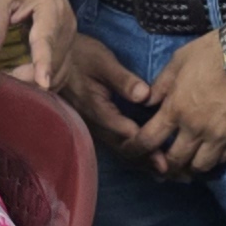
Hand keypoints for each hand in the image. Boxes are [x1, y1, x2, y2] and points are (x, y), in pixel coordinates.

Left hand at [0, 0, 75, 87]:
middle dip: (30, 78)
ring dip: (39, 81)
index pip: (46, 42)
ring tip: (13, 82)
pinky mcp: (67, 38)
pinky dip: (47, 76)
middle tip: (2, 83)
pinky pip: (62, 65)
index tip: (42, 83)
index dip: (42, 65)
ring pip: (60, 69)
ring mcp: (70, 33)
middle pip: (54, 63)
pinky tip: (27, 80)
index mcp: (50, 10)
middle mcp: (67, 25)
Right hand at [55, 34, 161, 161]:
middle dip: (145, 159)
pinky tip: (145, 159)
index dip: (146, 143)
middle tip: (169, 170)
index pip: (124, 132)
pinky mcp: (94, 125)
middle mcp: (93, 123)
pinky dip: (131, 153)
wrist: (55, 57)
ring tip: (162, 170)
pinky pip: (114, 144)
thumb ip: (123, 79)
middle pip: (122, 147)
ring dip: (139, 161)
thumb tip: (145, 96)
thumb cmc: (81, 55)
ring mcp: (92, 126)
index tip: (165, 153)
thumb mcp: (102, 60)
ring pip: (118, 150)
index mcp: (96, 108)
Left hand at [136, 33, 225, 181]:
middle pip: (174, 162)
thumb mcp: (179, 61)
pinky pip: (222, 160)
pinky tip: (209, 156)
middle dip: (163, 169)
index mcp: (176, 109)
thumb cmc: (213, 52)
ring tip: (186, 166)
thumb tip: (146, 102)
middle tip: (160, 169)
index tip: (130, 152)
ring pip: (200, 167)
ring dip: (189, 169)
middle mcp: (195, 129)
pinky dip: (213, 161)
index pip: (148, 140)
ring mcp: (219, 136)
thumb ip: (161, 85)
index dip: (134, 150)